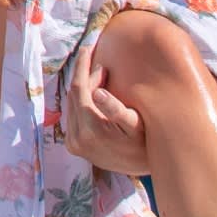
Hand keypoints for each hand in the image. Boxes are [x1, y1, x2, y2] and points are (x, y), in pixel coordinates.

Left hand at [60, 31, 150, 173]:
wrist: (142, 168)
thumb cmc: (144, 142)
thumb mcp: (136, 124)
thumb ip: (117, 109)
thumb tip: (98, 92)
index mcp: (90, 131)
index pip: (79, 89)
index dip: (82, 66)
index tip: (87, 48)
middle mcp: (77, 139)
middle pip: (74, 95)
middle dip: (84, 75)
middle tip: (97, 58)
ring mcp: (73, 144)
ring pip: (72, 104)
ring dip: (82, 87)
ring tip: (98, 74)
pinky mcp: (73, 146)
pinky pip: (73, 114)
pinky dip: (81, 100)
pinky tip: (93, 92)